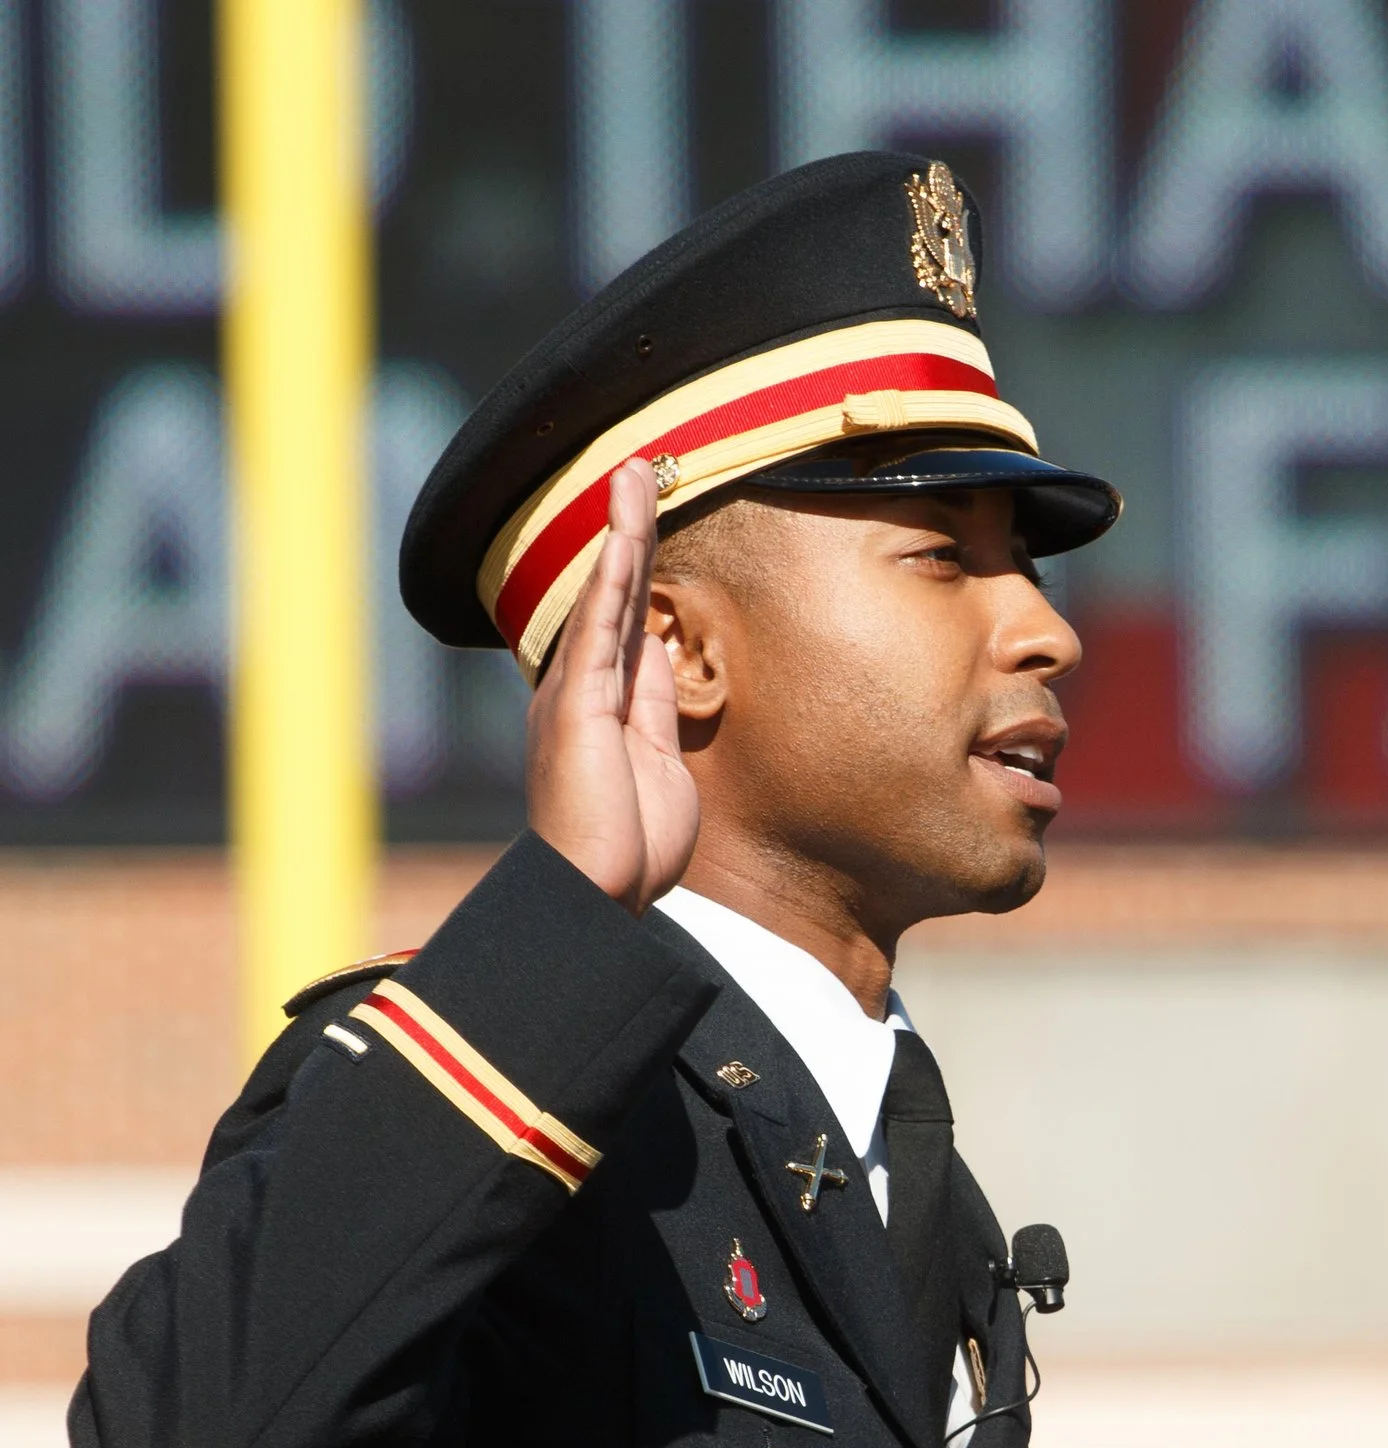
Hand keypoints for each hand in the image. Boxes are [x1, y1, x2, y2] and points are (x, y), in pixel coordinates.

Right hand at [525, 460, 697, 912]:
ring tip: (634, 470)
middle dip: (630, 526)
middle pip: (615, 589)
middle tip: (641, 466)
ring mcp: (578, 691)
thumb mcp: (662, 768)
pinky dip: (612, 574)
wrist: (596, 894)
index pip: (630, 616)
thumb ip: (659, 712)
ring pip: (607, 592)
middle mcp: (584, 687)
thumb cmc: (629, 849)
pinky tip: (622, 531)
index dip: (642, 565)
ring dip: (622, 529)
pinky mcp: (579, 703)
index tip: (651, 517)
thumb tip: (663, 657)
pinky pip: (600, 625)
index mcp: (607, 704)